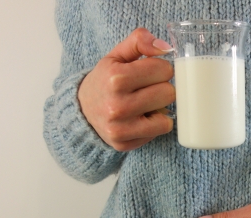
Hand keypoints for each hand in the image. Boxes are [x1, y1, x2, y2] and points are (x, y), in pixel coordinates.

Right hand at [78, 28, 175, 150]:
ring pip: (167, 116)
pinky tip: (140, 119)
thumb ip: (140, 41)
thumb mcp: (117, 55)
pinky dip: (154, 124)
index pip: (165, 69)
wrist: (81, 110)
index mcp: (117, 78)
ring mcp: (120, 128)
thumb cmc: (106, 80)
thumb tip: (165, 47)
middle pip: (169, 93)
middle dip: (162, 88)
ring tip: (144, 104)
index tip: (149, 73)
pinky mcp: (124, 143)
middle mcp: (117, 105)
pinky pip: (160, 131)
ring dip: (160, 108)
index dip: (160, 69)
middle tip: (147, 90)